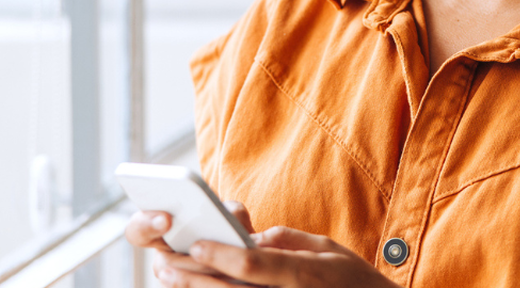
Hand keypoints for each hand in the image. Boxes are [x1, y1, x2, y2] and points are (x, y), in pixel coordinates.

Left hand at [129, 201, 399, 287]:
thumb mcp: (328, 249)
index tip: (195, 243)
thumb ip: (288, 241)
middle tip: (165, 263)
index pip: (254, 265)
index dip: (220, 254)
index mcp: (304, 275)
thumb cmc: (354, 282)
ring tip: (170, 276)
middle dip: (193, 276)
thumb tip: (253, 238)